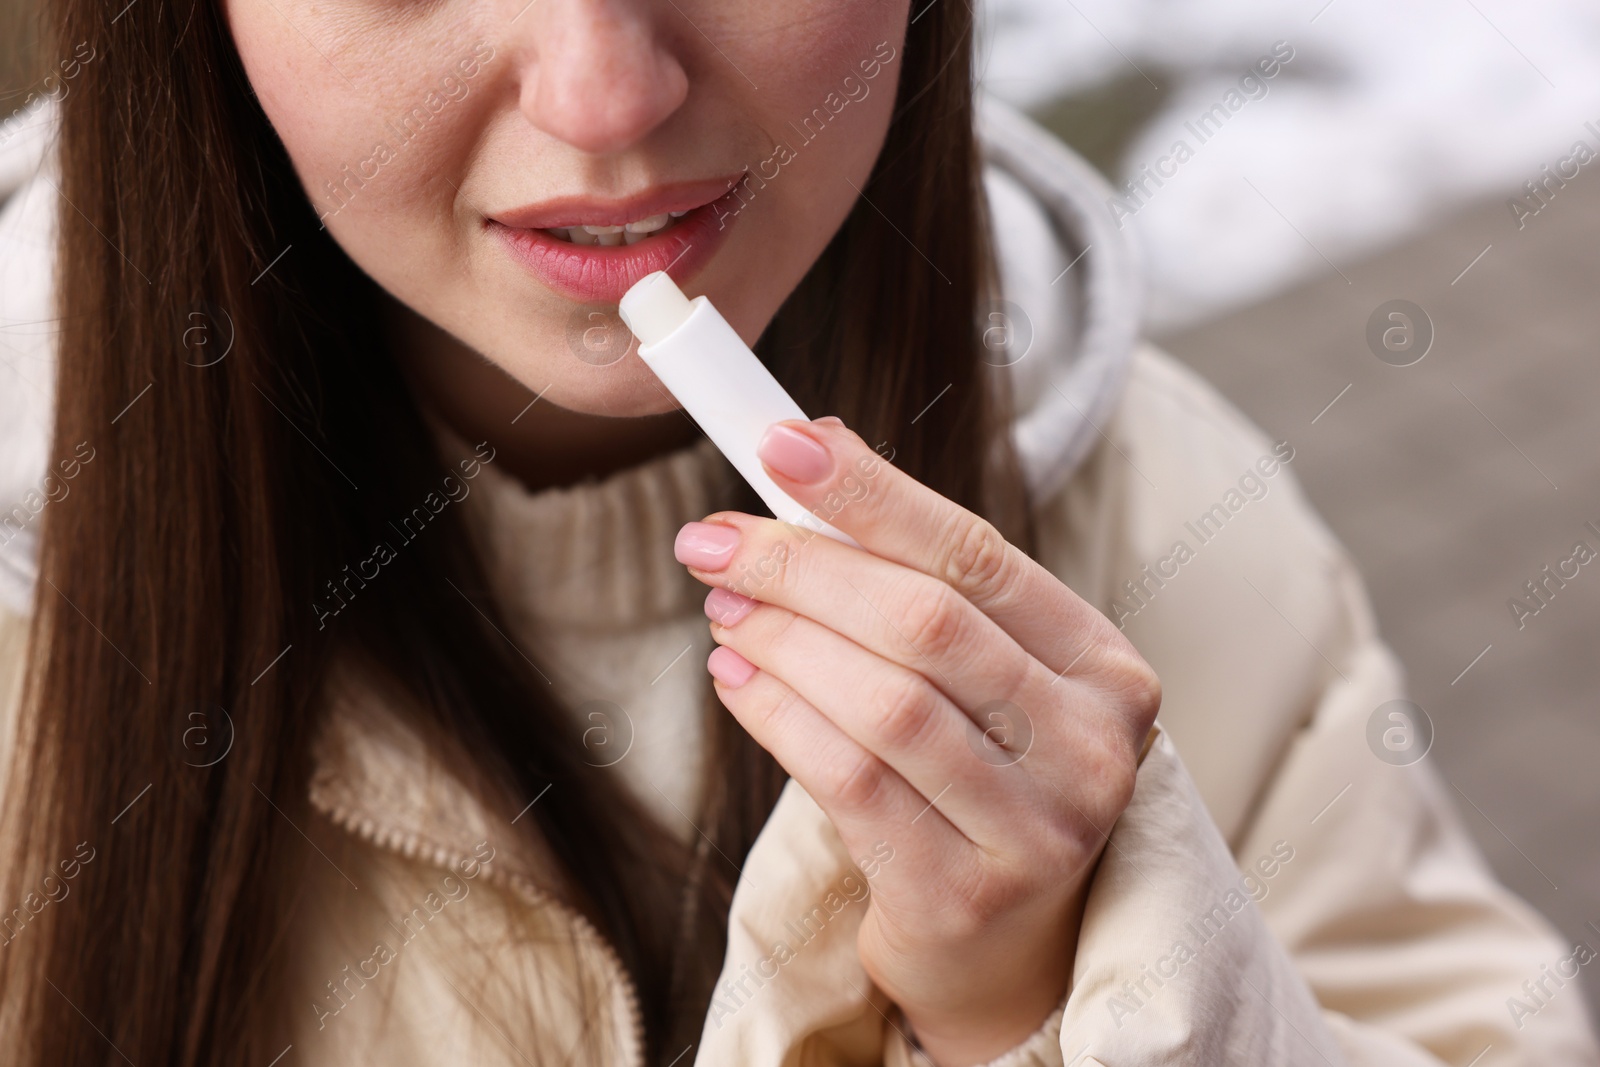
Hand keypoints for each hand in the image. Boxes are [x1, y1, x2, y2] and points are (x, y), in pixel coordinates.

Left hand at [673, 417, 1161, 1065]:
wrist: (1005, 946)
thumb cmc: (980, 780)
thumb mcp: (979, 676)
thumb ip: (917, 577)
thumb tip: (811, 446)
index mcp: (1104, 668)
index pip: (979, 555)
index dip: (873, 494)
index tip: (781, 444)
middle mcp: (1091, 746)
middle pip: (926, 624)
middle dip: (803, 566)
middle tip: (713, 538)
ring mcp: (1038, 830)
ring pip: (885, 702)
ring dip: (783, 639)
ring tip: (722, 606)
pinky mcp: (965, 895)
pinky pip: (850, 782)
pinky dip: (778, 716)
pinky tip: (734, 677)